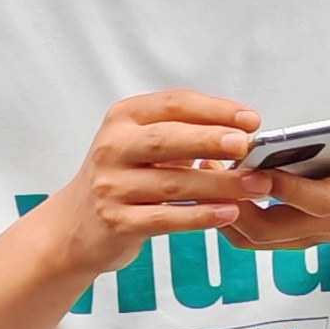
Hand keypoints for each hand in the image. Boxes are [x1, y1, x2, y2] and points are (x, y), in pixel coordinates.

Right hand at [39, 91, 261, 274]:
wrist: (76, 225)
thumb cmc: (124, 178)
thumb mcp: (144, 144)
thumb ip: (185, 134)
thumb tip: (243, 132)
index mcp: (124, 118)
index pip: (173, 103)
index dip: (215, 109)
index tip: (250, 120)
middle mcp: (112, 147)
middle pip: (166, 139)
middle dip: (211, 140)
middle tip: (247, 145)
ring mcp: (111, 186)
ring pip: (172, 183)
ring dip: (218, 185)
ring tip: (253, 186)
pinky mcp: (116, 221)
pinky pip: (165, 218)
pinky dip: (200, 216)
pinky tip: (228, 213)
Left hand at [222, 116, 329, 250]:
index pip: (314, 201)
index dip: (284, 189)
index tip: (257, 171)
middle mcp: (320, 224)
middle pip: (271, 229)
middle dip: (238, 205)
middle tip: (213, 170)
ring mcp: (301, 235)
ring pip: (252, 237)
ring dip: (223, 211)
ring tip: (206, 172)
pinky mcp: (286, 237)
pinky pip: (247, 236)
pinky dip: (225, 216)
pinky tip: (213, 184)